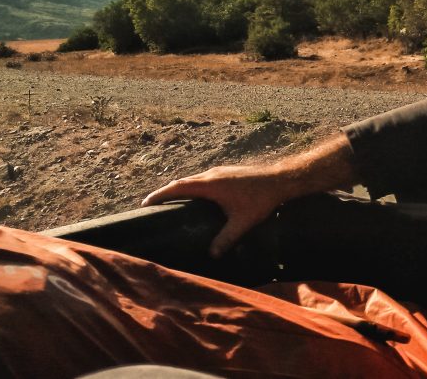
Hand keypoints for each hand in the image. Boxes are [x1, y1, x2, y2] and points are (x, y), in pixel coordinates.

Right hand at [142, 133, 358, 257]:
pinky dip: (193, 187)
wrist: (280, 179)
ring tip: (171, 203)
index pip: (177, 188)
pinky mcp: (227, 172)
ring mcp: (219, 171)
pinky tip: (197, 198)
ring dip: (180, 189)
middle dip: (166, 193)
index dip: (160, 195)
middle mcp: (211, 175)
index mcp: (209, 185)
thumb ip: (225, 239)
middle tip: (153, 205)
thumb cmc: (261, 199)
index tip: (145, 203)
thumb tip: (211, 255)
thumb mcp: (242, 222)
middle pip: (182, 182)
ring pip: (193, 179)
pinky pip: (203, 179)